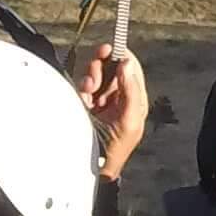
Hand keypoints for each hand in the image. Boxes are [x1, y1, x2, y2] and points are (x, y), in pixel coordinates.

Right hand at [73, 44, 149, 181]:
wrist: (91, 167)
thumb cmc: (115, 149)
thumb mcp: (130, 120)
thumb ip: (131, 90)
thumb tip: (127, 63)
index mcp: (134, 99)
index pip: (130, 69)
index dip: (122, 56)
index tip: (111, 48)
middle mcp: (118, 97)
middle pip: (110, 68)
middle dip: (102, 67)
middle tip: (96, 71)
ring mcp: (100, 101)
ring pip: (95, 75)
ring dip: (90, 78)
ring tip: (88, 90)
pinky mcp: (85, 105)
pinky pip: (82, 87)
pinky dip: (81, 89)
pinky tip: (83, 99)